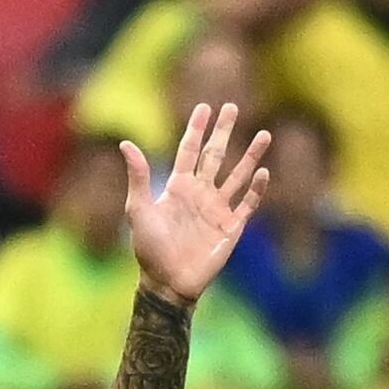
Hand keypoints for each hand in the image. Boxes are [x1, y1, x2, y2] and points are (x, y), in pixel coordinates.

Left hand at [125, 102, 268, 306]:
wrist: (167, 282)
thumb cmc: (149, 249)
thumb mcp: (139, 210)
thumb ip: (138, 177)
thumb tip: (125, 143)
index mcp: (178, 187)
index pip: (189, 150)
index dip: (196, 129)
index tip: (204, 107)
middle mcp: (200, 193)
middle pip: (215, 155)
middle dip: (224, 131)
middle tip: (233, 107)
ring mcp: (217, 208)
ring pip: (238, 175)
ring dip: (250, 155)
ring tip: (264, 134)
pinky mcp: (232, 226)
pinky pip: (248, 203)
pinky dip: (257, 188)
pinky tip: (264, 172)